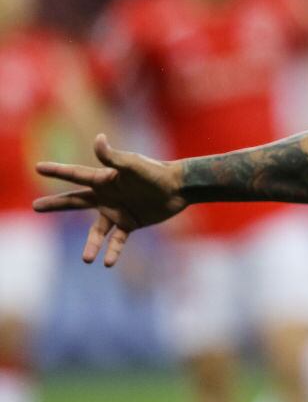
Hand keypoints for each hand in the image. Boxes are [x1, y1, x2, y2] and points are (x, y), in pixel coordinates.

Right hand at [34, 134, 187, 265]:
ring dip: (91, 245)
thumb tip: (98, 138)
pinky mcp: (130, 222)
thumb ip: (113, 156)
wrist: (179, 187)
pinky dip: (112, 251)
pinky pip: (117, 240)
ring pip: (97, 231)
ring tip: (86, 258)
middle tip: (35, 206)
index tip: (38, 167)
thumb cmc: (156, 172)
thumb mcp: (133, 165)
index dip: (57, 171)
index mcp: (104, 179)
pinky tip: (107, 263)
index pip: (75, 175)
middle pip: (75, 201)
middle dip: (56, 204)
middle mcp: (107, 195)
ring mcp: (117, 210)